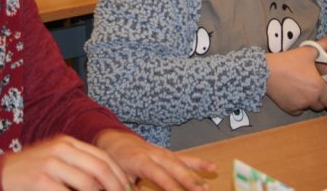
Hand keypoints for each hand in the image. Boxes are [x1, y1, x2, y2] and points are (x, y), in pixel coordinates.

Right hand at [1, 135, 129, 190]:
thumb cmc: (29, 173)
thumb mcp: (54, 161)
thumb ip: (77, 166)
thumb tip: (106, 182)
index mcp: (67, 142)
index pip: (102, 156)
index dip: (118, 174)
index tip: (127, 188)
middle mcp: (61, 149)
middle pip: (100, 167)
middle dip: (115, 186)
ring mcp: (50, 163)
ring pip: (88, 182)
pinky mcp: (40, 180)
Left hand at [96, 130, 215, 190]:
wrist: (114, 141)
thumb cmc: (114, 161)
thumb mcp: (116, 176)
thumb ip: (129, 186)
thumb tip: (135, 190)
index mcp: (140, 160)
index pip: (159, 175)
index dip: (170, 186)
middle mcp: (154, 154)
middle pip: (174, 168)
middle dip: (188, 181)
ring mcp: (162, 153)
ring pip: (181, 164)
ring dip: (195, 176)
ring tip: (206, 188)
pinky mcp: (167, 153)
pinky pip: (184, 158)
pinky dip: (198, 163)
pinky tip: (212, 167)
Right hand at [265, 42, 326, 114]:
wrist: (265, 71)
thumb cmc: (288, 61)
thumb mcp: (307, 51)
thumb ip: (324, 45)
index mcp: (318, 87)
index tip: (324, 84)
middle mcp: (311, 99)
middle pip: (323, 105)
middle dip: (321, 97)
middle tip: (315, 86)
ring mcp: (300, 106)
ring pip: (311, 107)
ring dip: (310, 101)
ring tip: (304, 90)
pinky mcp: (289, 109)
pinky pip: (299, 111)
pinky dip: (298, 105)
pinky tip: (293, 95)